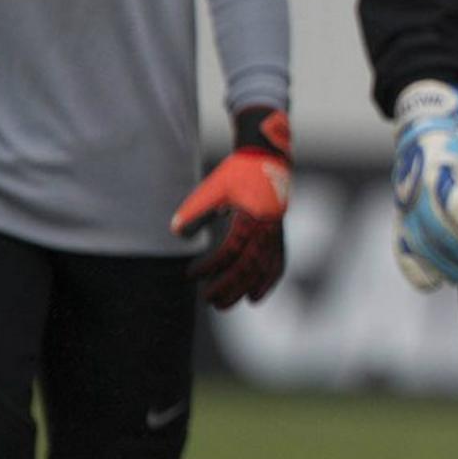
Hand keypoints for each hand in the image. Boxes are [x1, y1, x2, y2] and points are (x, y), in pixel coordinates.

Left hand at [172, 107, 290, 308]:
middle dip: (230, 286)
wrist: (267, 155)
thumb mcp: (212, 188)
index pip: (231, 252)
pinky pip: (278, 262)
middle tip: (210, 301)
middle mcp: (268, 229)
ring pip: (265, 268)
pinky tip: (257, 295)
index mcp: (252, 218)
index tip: (191, 275)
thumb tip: (178, 235)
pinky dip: (269, 280)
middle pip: (250, 267)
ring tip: (232, 304)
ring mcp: (276, 232)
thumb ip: (195, 212)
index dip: (211, 266)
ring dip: (248, 288)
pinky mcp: (279, 233)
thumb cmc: (238, 172)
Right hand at [390, 81, 457, 288]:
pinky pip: (403, 259)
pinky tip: (439, 281)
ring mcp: (405, 214)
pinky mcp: (398, 228)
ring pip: (424, 250)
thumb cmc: (456, 158)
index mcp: (439, 174)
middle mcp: (417, 195)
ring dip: (451, 269)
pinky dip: (420, 277)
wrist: (420, 145)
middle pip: (441, 234)